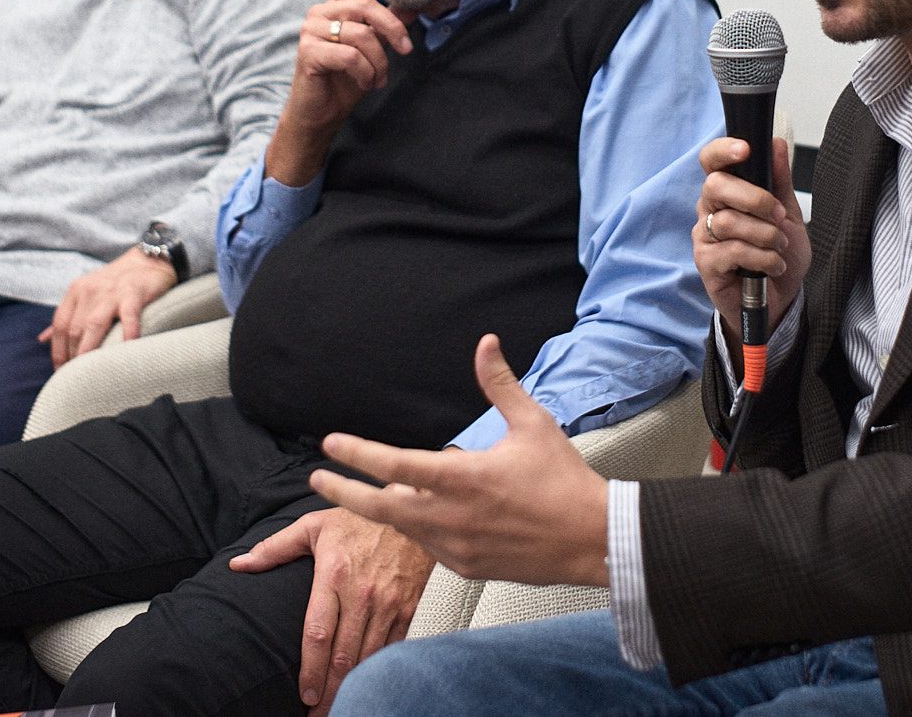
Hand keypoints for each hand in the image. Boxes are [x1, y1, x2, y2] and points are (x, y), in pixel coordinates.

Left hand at [36, 246, 177, 368]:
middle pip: (74, 329)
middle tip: (77, 378)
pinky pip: (128, 317)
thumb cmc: (115, 282)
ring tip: (90, 371)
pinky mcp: (133, 293)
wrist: (147, 261)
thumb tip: (43, 339)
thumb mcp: (86, 293)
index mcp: (76, 292)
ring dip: (89, 350)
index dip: (57, 350)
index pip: (60, 325)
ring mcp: (111, 292)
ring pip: (93, 325)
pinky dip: (127, 334)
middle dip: (72, 356)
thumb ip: (66, 315)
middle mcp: (89, 291)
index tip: (61, 370)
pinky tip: (126, 349)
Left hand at [230, 507, 433, 713]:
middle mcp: (362, 593)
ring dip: (351, 687)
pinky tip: (366, 685)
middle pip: (342, 655)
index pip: (318, 634)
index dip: (310, 670)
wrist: (411, 506)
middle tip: (317, 713)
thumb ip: (274, 548)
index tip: (303, 695)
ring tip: (338, 707)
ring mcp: (388, 603)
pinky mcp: (408, 607)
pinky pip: (392, 648)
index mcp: (334, 575)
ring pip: (367, 657)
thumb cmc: (360, 518)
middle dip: (328, 690)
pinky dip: (378, 670)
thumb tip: (239, 564)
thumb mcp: (313, 526)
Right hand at [264, 0, 414, 186]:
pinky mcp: (308, 51)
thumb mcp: (372, 50)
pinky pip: (351, 55)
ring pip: (362, 35)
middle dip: (393, 29)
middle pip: (367, 6)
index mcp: (336, 8)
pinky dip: (365, 72)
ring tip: (378, 78)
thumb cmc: (344, 81)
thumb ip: (385, 26)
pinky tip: (364, 82)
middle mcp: (320, 13)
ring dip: (379, 62)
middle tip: (406, 50)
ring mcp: (311, 31)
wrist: (321, 114)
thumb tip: (412, 5)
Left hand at [310, 335, 610, 589]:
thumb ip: (499, 384)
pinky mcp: (467, 568)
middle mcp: (452, 517)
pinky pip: (429, 547)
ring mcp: (457, 548)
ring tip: (373, 492)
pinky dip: (419, 529)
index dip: (357, 453)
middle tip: (318, 480)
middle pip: (380, 508)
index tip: (331, 443)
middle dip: (344, 493)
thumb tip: (485, 344)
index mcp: (463, 478)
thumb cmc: (564, 480)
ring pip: (404, 528)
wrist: (593, 539)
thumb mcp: (533, 423)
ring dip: (386, 509)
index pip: (394, 465)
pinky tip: (423, 514)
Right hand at [694, 136, 808, 347]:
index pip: (711, 162)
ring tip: (779, 247)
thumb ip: (780, 182)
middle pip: (715, 186)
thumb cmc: (779, 254)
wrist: (781, 300)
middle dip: (754, 198)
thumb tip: (776, 144)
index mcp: (727, 192)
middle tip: (779, 215)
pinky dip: (762, 258)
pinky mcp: (706, 263)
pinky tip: (773, 266)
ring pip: (729, 221)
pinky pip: (733, 251)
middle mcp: (709, 210)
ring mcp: (704, 237)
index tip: (745, 149)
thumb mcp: (789, 215)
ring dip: (765, 234)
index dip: (722, 151)